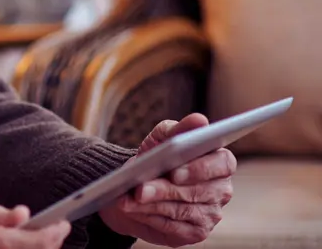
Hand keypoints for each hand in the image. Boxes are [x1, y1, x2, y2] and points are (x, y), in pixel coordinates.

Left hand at [99, 114, 235, 246]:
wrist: (137, 185)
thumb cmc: (155, 157)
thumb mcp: (161, 139)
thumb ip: (178, 129)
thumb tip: (199, 120)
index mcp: (220, 162)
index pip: (223, 164)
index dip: (200, 169)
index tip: (176, 171)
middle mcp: (221, 190)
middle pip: (197, 191)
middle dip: (165, 190)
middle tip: (140, 189)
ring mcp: (211, 213)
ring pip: (182, 210)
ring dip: (153, 204)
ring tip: (129, 199)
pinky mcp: (196, 232)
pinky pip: (174, 227)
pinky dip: (151, 217)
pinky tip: (134, 210)